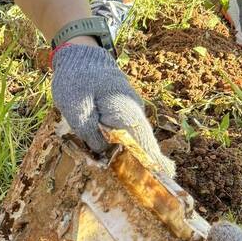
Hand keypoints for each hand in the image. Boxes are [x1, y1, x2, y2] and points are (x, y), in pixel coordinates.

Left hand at [51, 43, 173, 176]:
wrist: (79, 55)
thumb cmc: (76, 80)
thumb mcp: (77, 109)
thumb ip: (91, 133)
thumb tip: (104, 154)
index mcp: (125, 112)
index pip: (142, 142)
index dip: (151, 161)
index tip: (165, 177)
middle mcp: (133, 113)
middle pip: (144, 143)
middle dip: (149, 164)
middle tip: (160, 185)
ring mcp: (129, 112)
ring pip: (138, 139)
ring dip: (141, 157)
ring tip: (151, 180)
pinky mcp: (121, 113)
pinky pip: (130, 134)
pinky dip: (132, 148)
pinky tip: (133, 162)